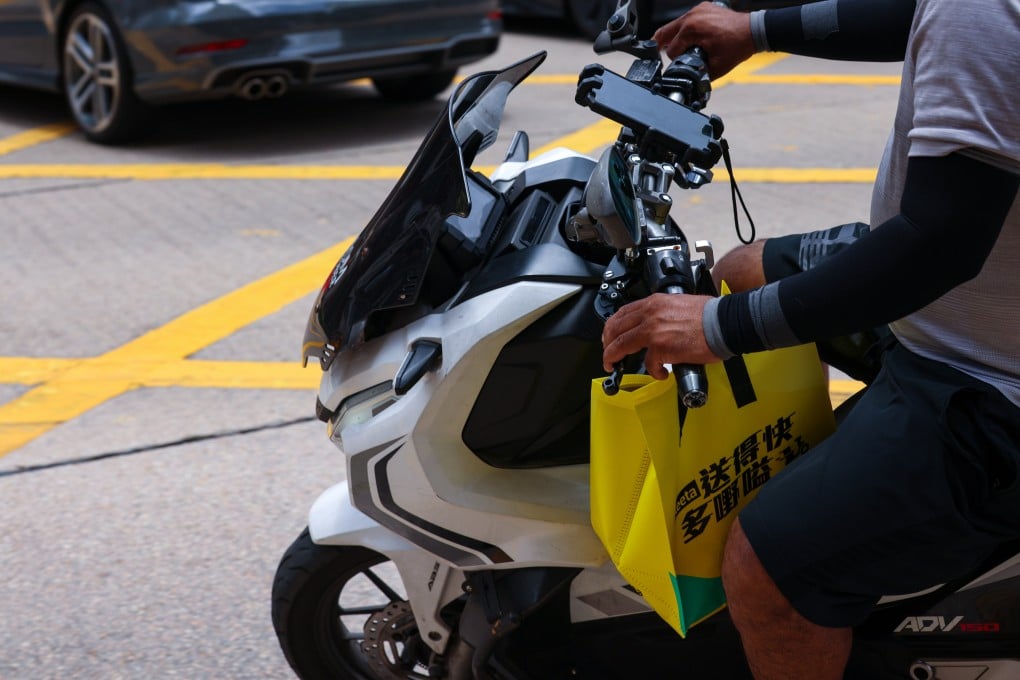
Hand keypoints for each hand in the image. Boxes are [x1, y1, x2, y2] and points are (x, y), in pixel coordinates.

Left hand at [601, 293, 718, 379]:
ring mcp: (653, 331)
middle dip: (607, 345)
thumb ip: (660, 313)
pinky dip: (654, 372)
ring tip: (616, 366)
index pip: (622, 314)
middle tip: (608, 355)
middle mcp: (649, 315)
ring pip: (620, 346)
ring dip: (614, 358)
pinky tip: (662, 373)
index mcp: (653, 303)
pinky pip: (648, 364)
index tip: (610, 337)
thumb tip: (652, 325)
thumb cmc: (708, 315)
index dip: (611, 328)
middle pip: (614, 330)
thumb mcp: (677, 304)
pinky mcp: (661, 348)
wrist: (723, 323)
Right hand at [653, 2, 754, 78]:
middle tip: (655, 54)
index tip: (677, 66)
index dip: (673, 61)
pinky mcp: (703, 7)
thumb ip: (698, 73)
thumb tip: (689, 79)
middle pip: (664, 33)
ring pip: (674, 25)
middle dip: (660, 45)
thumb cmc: (738, 46)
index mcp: (691, 30)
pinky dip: (683, 28)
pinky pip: (686, 19)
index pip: (671, 50)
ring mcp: (697, 10)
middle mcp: (691, 17)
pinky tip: (684, 37)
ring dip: (672, 37)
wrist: (753, 32)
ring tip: (669, 47)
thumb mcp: (715, 67)